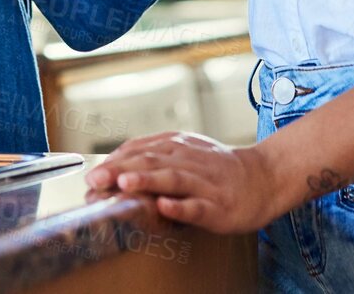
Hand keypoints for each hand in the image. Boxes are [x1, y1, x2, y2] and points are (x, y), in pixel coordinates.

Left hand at [84, 131, 284, 234]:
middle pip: (151, 160)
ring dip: (147, 180)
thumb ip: (154, 157)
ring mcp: (204, 183)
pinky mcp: (218, 205)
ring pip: (173, 178)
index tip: (91, 176)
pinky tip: (166, 206)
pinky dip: (181, 206)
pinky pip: (198, 205)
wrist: (262, 177)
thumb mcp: (185, 153)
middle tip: (96, 180)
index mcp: (177, 147)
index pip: (140, 149)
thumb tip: (115, 166)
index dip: (114, 161)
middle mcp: (188, 161)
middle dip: (120, 170)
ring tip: (124, 184)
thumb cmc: (217, 169)